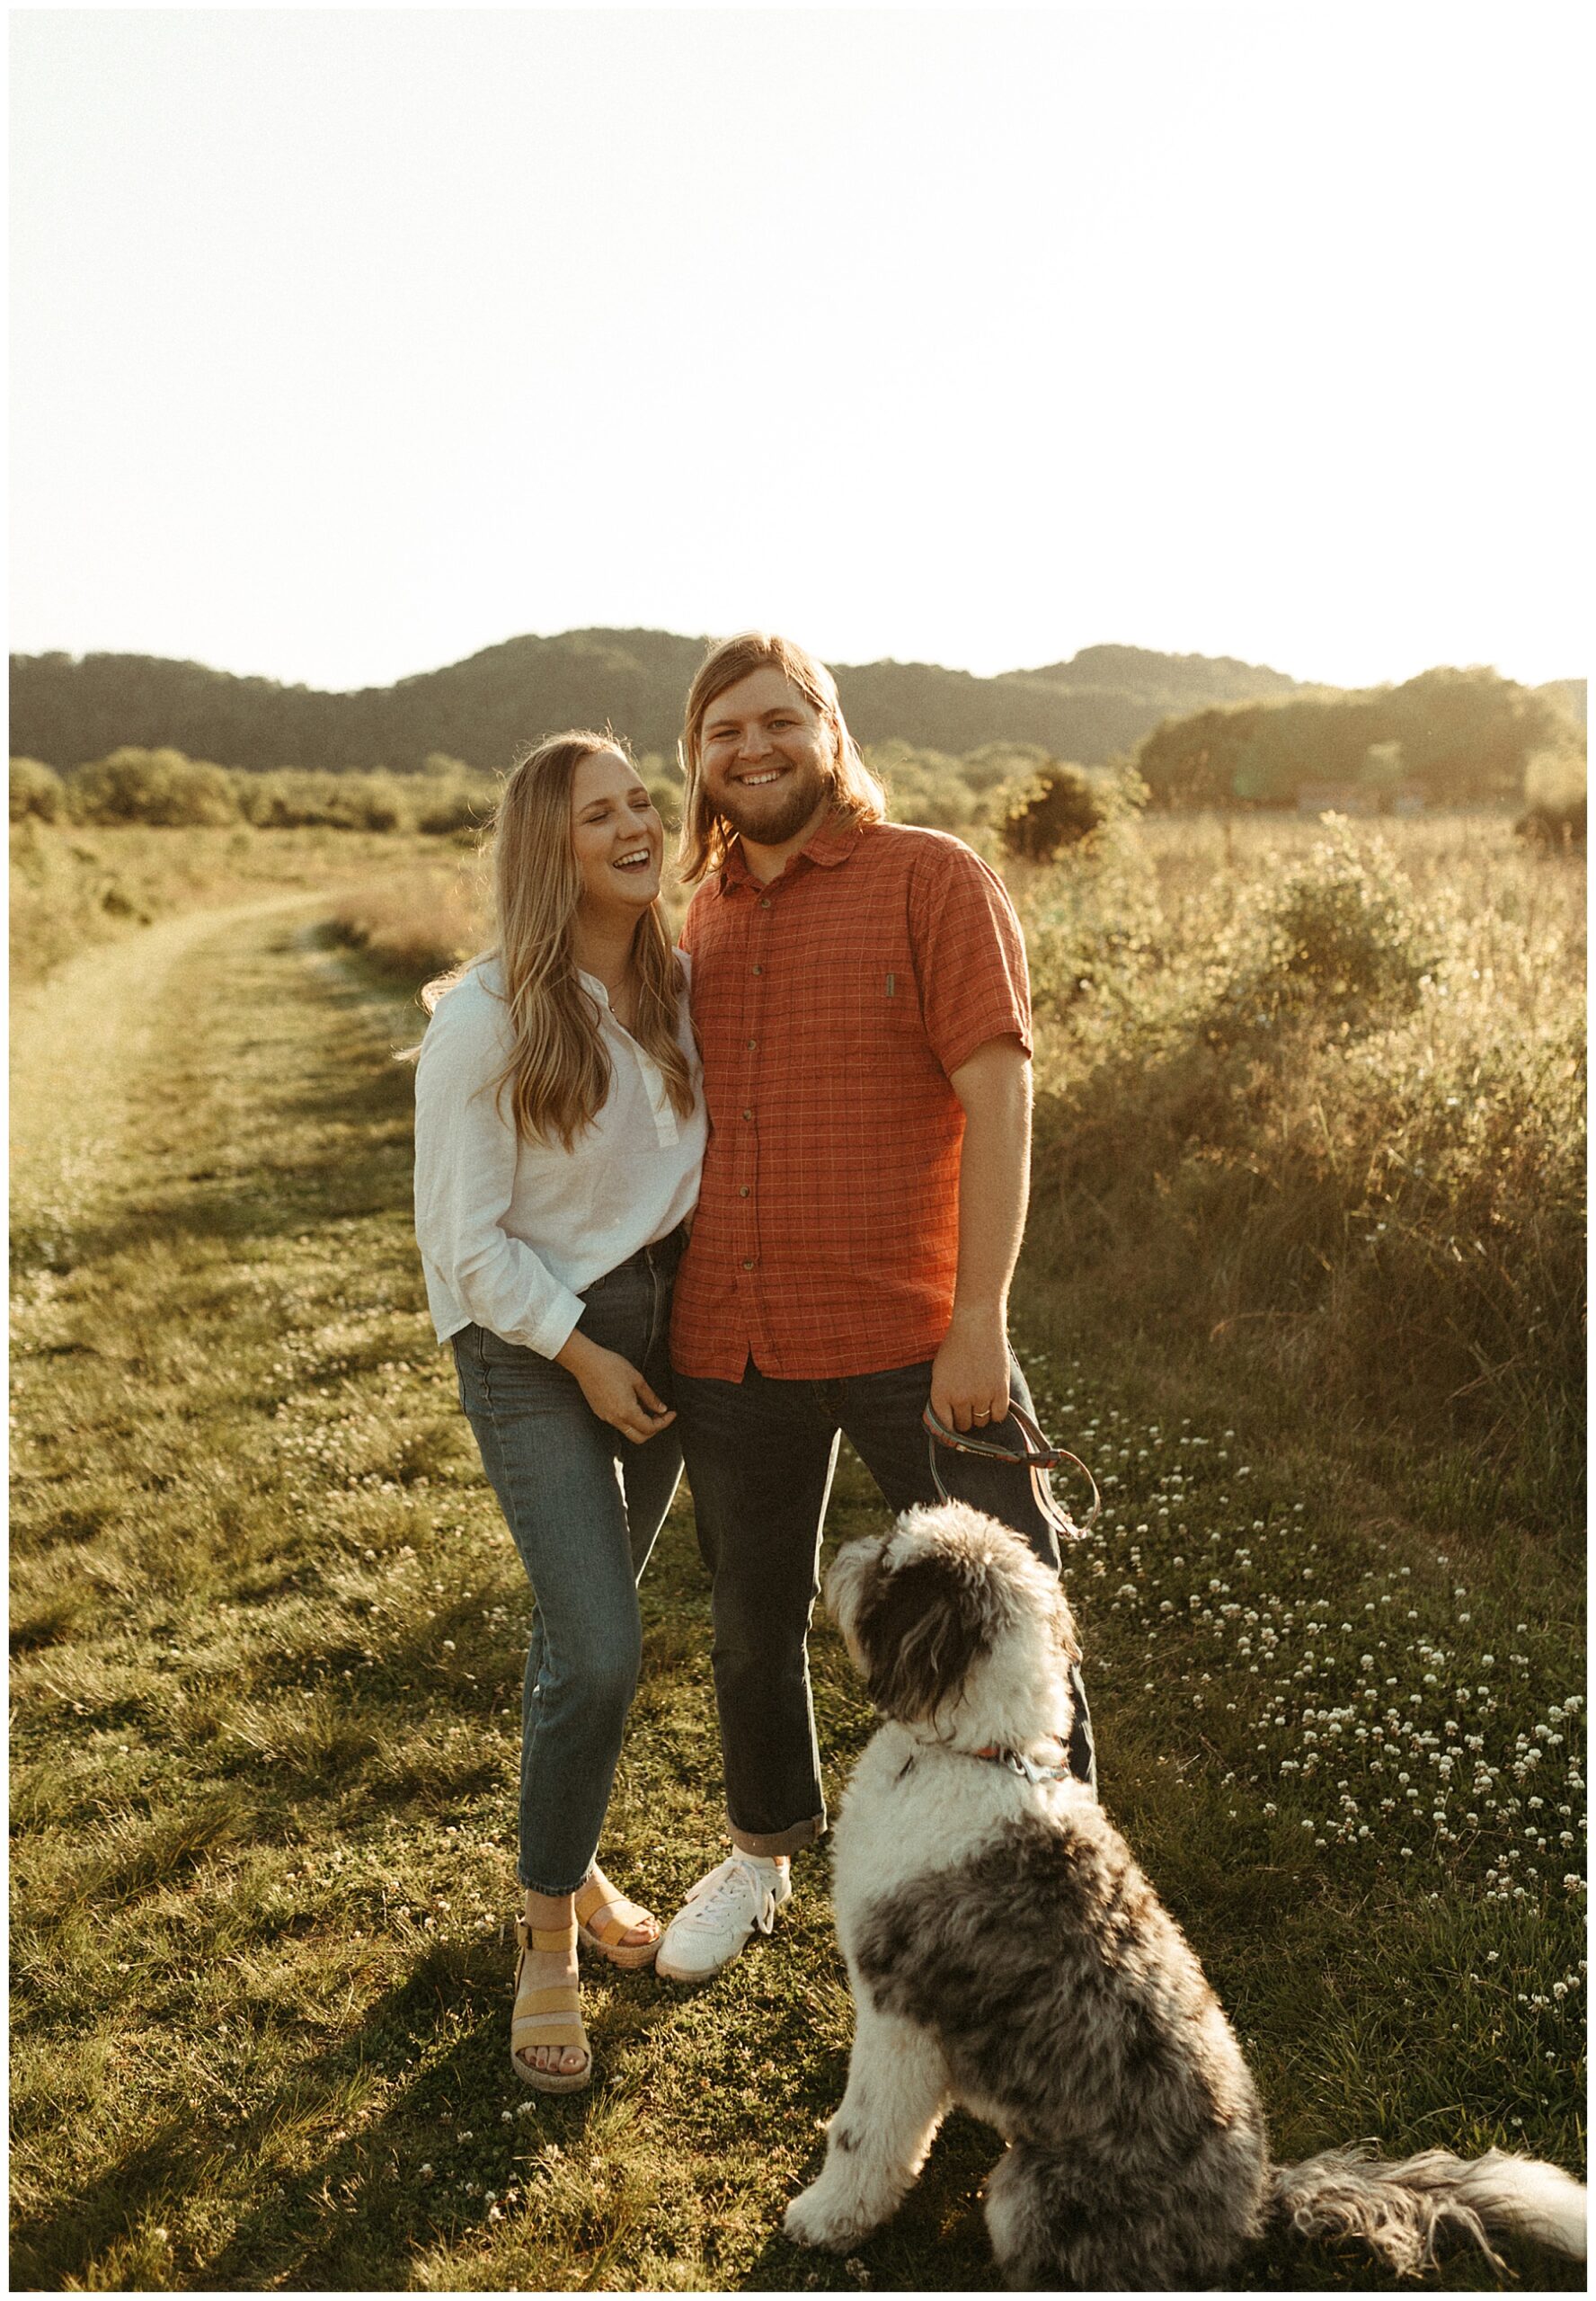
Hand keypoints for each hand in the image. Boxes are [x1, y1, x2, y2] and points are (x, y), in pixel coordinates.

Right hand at [556, 1332, 675, 1444]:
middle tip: (662, 1415)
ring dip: (641, 1425)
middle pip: (640, 1437)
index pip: (650, 1428)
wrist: (586, 1362)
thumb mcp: (637, 1379)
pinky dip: (630, 1420)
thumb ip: (651, 1397)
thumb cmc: (612, 1366)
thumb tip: (662, 1409)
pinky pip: (618, 1423)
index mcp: (627, 1411)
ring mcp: (606, 1418)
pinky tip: (634, 1405)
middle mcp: (616, 1419)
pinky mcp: (600, 1413)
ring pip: (628, 1431)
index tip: (672, 1413)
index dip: (665, 1422)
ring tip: (649, 1408)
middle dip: (654, 1429)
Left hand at [929, 1309, 1010, 1435]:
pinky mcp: (1000, 1391)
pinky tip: (992, 1402)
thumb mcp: (940, 1372)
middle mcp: (960, 1398)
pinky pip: (998, 1416)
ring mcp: (981, 1396)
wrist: (976, 1327)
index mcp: (940, 1394)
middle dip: (965, 1420)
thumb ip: (941, 1397)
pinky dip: (995, 1413)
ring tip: (979, 1400)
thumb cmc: (955, 1348)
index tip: (954, 1428)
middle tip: (967, 1408)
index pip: (944, 1426)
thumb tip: (946, 1421)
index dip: (950, 1428)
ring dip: (980, 1416)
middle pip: (964, 1425)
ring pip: (981, 1421)